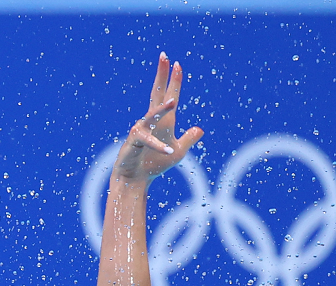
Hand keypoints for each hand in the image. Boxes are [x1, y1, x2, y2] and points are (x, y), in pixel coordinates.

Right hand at [113, 52, 203, 183]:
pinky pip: (148, 141)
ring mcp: (141, 129)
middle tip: (164, 56)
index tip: (178, 64)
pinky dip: (159, 147)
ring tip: (174, 101)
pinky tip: (169, 151)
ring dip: (163, 110)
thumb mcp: (178, 152)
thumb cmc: (154, 165)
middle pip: (157, 94)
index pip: (169, 96)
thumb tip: (200, 129)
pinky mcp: (134, 141)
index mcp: (163, 121)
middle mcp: (151, 121)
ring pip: (153, 116)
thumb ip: (188, 139)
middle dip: (161, 76)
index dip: (174, 81)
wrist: (136, 180)